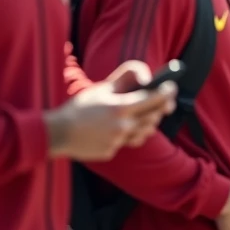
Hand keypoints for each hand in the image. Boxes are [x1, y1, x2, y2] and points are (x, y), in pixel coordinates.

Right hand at [46, 61, 177, 160]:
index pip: (153, 100)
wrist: (58, 133)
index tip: (172, 87)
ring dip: (148, 124)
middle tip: (164, 102)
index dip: (166, 93)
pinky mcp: (111, 152)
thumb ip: (123, 82)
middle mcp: (122, 126)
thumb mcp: (101, 90)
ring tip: (144, 116)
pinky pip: (126, 143)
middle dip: (161, 109)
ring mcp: (117, 141)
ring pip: (144, 133)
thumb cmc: (79, 108)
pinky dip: (127, 136)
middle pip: (153, 118)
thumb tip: (143, 76)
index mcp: (120, 108)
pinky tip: (117, 129)